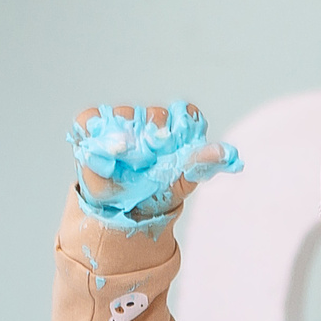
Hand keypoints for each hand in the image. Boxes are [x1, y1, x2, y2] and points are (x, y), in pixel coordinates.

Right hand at [67, 102, 239, 227]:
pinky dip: (96, 130)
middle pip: (155, 114)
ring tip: (128, 157)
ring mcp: (121, 120)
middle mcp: (148, 120)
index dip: (182, 123)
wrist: (126, 207)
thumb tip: (228, 154)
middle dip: (154, 134)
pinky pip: (91, 118)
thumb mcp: (182, 179)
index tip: (177, 141)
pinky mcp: (92, 124)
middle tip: (150, 157)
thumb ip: (202, 162)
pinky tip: (104, 147)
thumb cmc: (156, 189)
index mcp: (174, 129)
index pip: (185, 113)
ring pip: (125, 114)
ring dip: (127, 135)